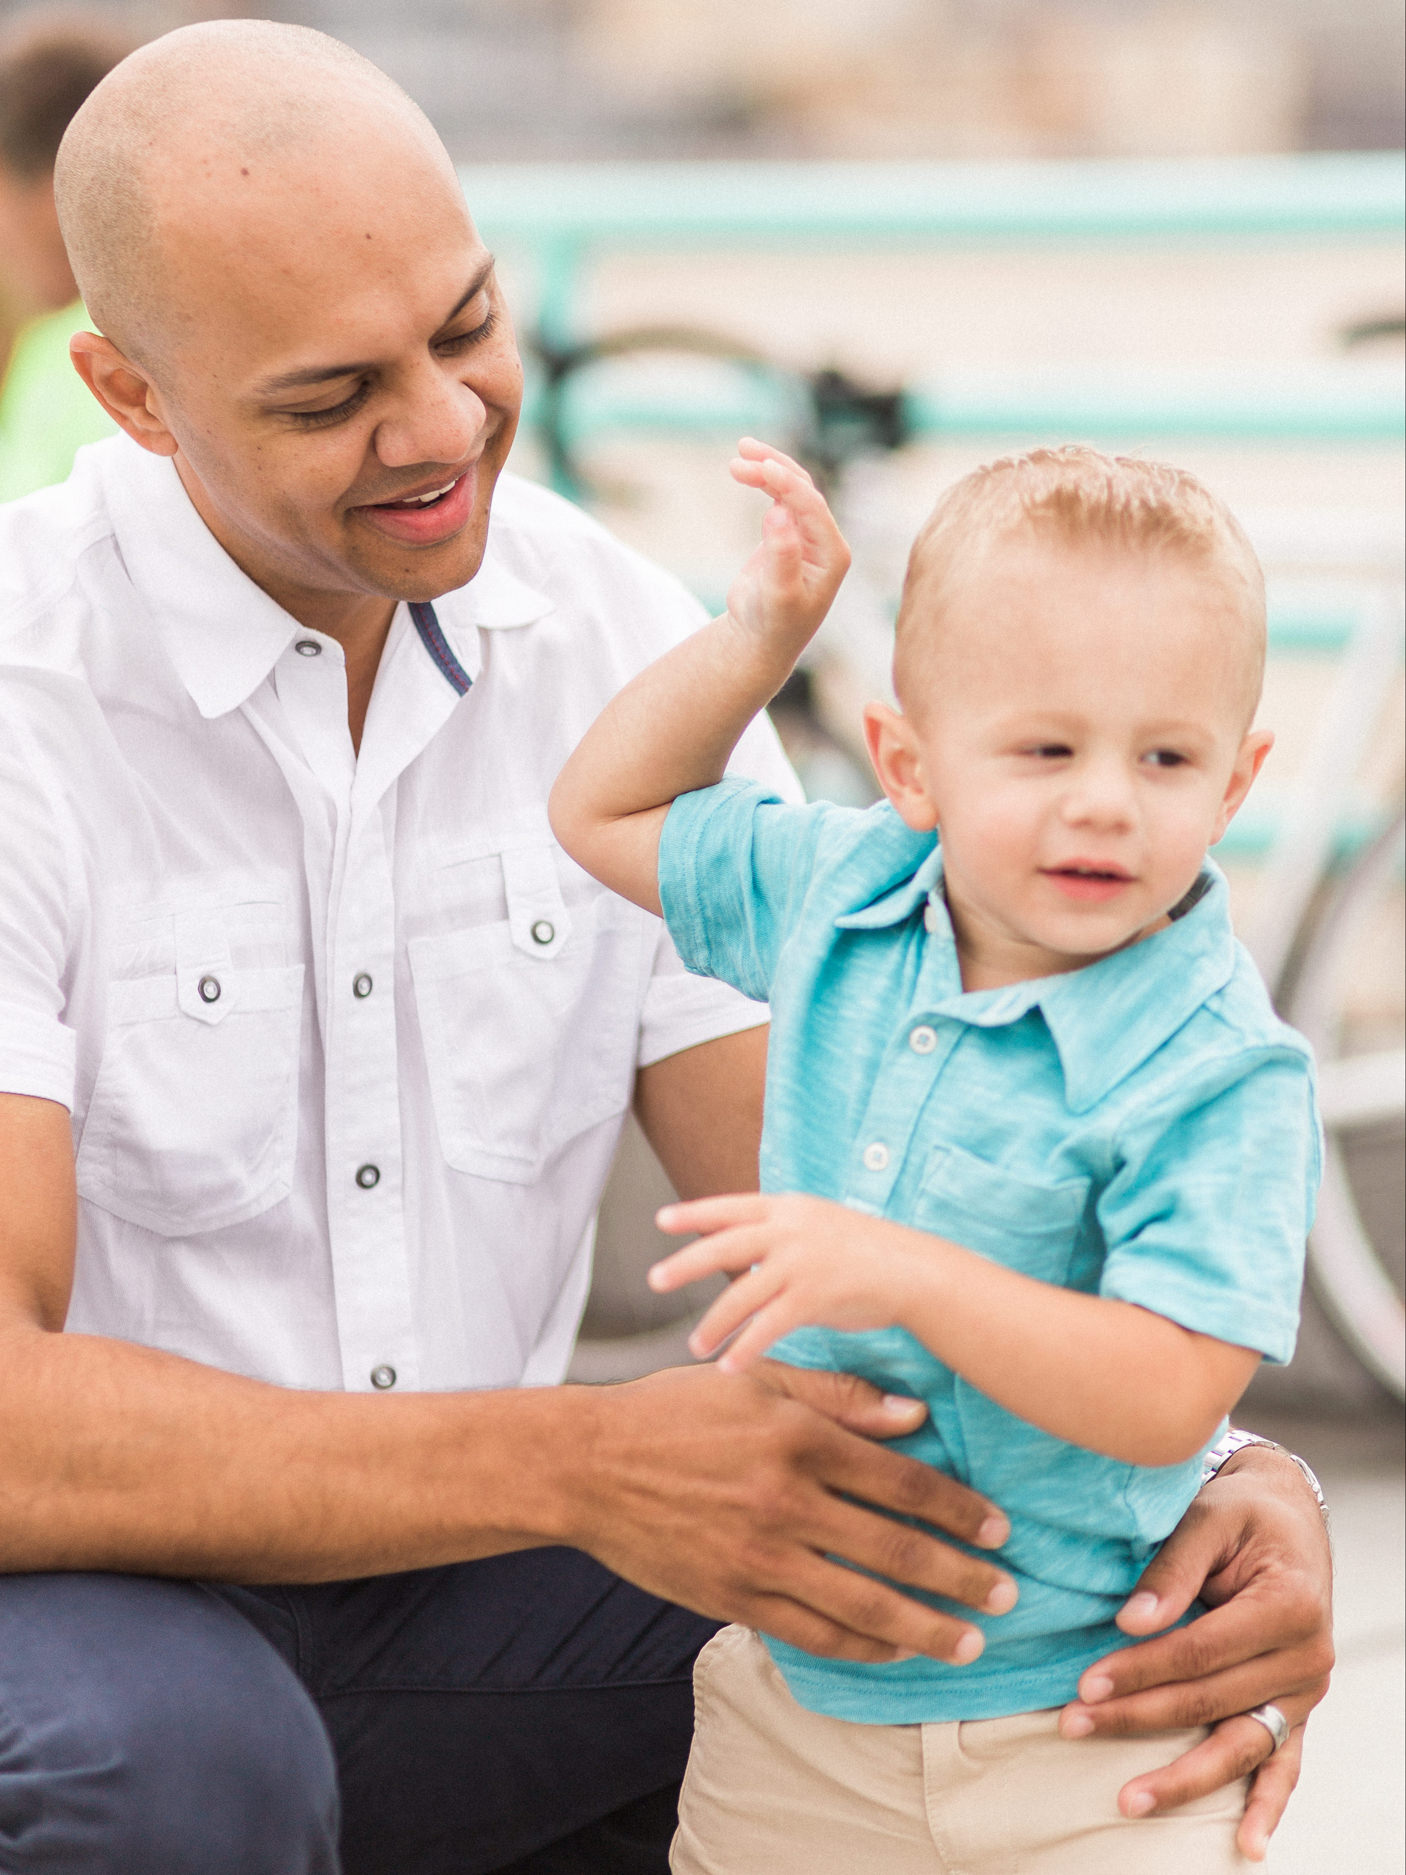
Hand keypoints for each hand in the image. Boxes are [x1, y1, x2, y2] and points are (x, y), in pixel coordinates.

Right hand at [565, 1361, 1017, 1666]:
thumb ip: (837, 1395)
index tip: (998, 1527)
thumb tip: (913, 1415)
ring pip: (862, 1604)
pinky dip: (859, 1645)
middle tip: (1007, 1593)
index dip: (957, 1508)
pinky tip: (892, 1650)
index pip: (900, 1480)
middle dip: (961, 1576)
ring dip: (925, 1628)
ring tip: (968, 1642)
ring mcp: (759, 1555)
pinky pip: (811, 1632)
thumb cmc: (672, 1412)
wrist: (587, 1465)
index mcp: (796, 1437)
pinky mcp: (733, 1596)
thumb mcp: (754, 1380)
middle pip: (895, 1549)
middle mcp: (785, 1500)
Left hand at [652, 1192, 931, 1370]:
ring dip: (714, 1323)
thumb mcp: (820, 1225)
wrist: (913, 1270)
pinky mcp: (813, 1297)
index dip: (695, 1214)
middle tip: (655, 1280)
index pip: (732, 1207)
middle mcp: (790, 1230)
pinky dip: (745, 1348)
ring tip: (695, 1345)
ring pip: (741, 1294)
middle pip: (724, 1245)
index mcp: (789, 1208)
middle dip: (686, 1264)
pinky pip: (767, 1327)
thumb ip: (782, 1233)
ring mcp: (800, 1262)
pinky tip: (730, 1366)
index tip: (662, 1220)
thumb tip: (745, 1247)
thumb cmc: (868, 1252)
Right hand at [724, 439, 850, 663]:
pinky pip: (780, 497)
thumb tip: (778, 513)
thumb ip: (781, 556)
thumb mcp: (778, 595)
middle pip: (804, 490)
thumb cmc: (773, 624)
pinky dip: (763, 481)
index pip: (813, 508)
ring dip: (767, 469)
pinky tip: (745, 471)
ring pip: (792, 489)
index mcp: (833, 554)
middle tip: (741, 453)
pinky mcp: (789, 532)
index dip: (788, 484)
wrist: (760, 639)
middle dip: (774, 469)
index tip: (761, 467)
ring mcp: (808, 534)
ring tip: (738, 456)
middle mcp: (826, 540)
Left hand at [1057, 1443, 1332, 1860]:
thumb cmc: (1240, 1512)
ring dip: (1182, 1777)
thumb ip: (1172, 1566)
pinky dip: (1266, 1807)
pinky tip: (1246, 1846)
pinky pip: (1284, 1765)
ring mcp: (1304, 1691)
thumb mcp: (1208, 1516)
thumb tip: (1128, 1621)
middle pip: (1209, 1701)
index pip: (1200, 1651)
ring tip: (1127, 1800)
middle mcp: (1305, 1657)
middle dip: (1137, 1717)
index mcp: (1287, 1605)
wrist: (1287, 1516)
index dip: (1142, 1669)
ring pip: (1240, 1746)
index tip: (1085, 1681)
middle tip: (1072, 1724)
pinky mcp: (1296, 1709)